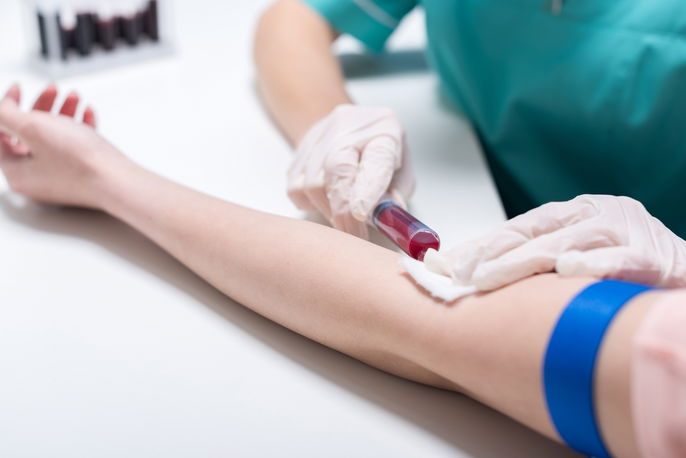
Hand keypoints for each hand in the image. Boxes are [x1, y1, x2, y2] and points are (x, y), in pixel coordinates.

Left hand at [0, 84, 123, 208]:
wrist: (119, 182)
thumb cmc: (80, 163)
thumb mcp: (33, 128)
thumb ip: (6, 114)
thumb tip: (2, 109)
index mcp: (16, 173)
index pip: (0, 134)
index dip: (7, 107)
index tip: (19, 90)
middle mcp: (35, 180)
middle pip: (28, 135)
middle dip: (41, 107)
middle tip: (52, 90)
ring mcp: (60, 180)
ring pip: (53, 139)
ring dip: (63, 113)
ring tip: (75, 98)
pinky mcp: (82, 177)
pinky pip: (73, 149)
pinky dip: (79, 128)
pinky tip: (88, 115)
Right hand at [288, 104, 414, 238]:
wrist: (354, 126)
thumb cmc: (381, 153)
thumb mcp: (402, 173)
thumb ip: (395, 196)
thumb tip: (383, 219)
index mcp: (384, 131)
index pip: (376, 158)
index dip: (367, 189)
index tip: (361, 215)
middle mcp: (350, 127)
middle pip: (338, 169)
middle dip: (343, 211)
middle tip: (354, 234)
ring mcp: (320, 135)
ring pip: (313, 183)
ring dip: (328, 209)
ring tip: (344, 216)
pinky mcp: (299, 149)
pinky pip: (296, 188)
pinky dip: (310, 203)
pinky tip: (326, 202)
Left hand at [425, 194, 685, 289]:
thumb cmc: (630, 267)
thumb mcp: (582, 254)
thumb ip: (539, 261)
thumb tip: (477, 276)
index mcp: (577, 212)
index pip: (519, 227)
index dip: (481, 245)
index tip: (446, 266)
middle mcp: (598, 214)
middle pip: (534, 232)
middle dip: (490, 254)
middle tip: (455, 276)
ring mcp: (625, 231)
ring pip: (565, 242)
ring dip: (523, 261)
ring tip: (487, 278)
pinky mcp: (654, 255)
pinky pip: (617, 260)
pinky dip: (590, 265)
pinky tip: (565, 270)